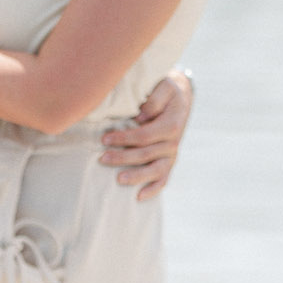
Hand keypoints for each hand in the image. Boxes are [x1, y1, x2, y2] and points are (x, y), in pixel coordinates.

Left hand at [99, 71, 193, 200]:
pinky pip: (164, 178)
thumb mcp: (163, 86)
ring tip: (118, 179)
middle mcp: (173, 142)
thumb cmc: (165, 90)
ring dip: (136, 176)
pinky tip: (139, 197)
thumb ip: (154, 99)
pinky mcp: (169, 161)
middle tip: (102, 159)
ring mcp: (172, 154)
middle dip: (123, 157)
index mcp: (171, 124)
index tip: (104, 139)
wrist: (179, 97)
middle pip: (146, 154)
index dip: (124, 138)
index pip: (145, 135)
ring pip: (155, 170)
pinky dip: (153, 189)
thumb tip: (141, 116)